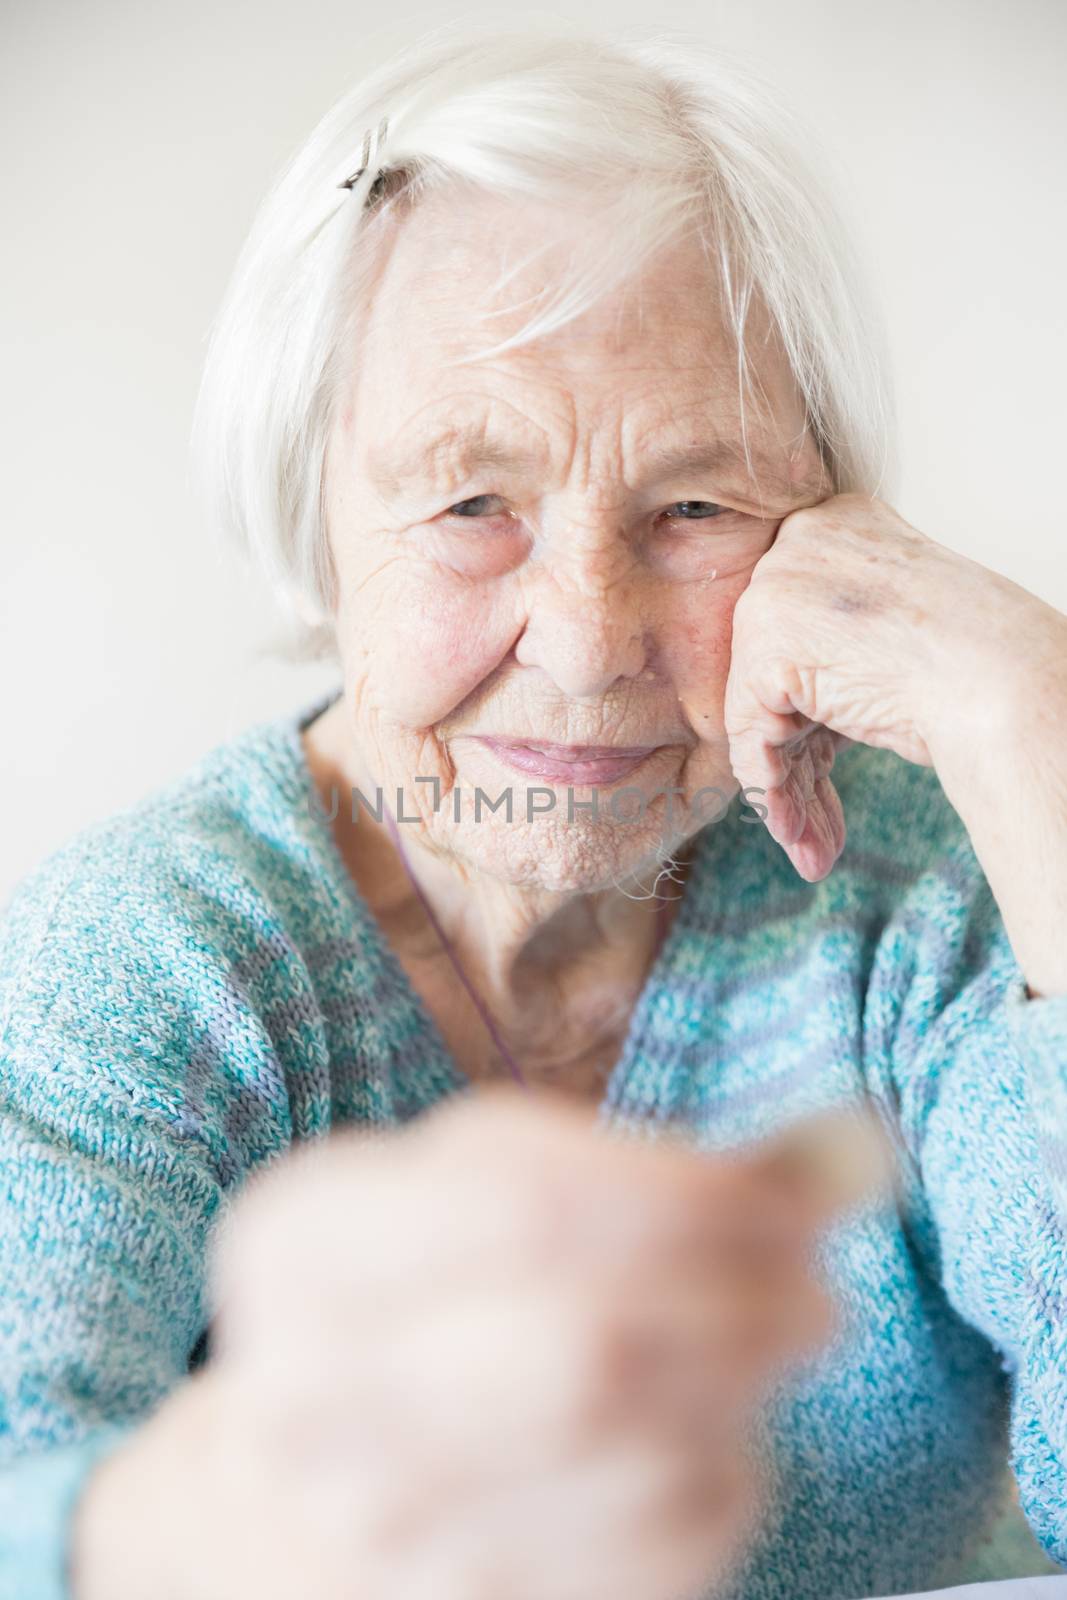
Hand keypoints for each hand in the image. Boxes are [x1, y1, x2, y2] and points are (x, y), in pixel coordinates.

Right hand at [75, 1087, 844, 1599]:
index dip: (696, 1199)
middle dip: (739, 1306)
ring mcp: (378, 1531)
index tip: (795, 1195)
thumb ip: (637, 1168)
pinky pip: (650, 1549)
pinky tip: (715, 1432)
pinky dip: (720, 1475)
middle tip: (815, 1280)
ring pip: (627, 1458)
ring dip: (742, 1384)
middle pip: (586, 1348)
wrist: (282, 1507)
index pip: (528, 1204)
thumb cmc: (419, 1308)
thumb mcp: (470, 1198)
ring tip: (778, 1334)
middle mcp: (310, 1395)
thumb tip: (848, 1148)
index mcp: (299, 1243)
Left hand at [722, 492, 1059, 880]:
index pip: (795, 631)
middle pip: (772, 672)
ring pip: (759, 710)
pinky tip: (803, 837)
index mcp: (838, 523)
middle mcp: (797, 540)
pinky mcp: (763, 640)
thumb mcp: (896, 632)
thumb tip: (791, 709)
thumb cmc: (979, 662)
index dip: (809, 713)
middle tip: (814, 823)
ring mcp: (775, 587)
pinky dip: (773, 792)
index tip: (824, 767)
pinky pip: (751, 734)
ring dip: (789, 792)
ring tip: (812, 845)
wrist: (1003, 677)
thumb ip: (836, 648)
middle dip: (797, 760)